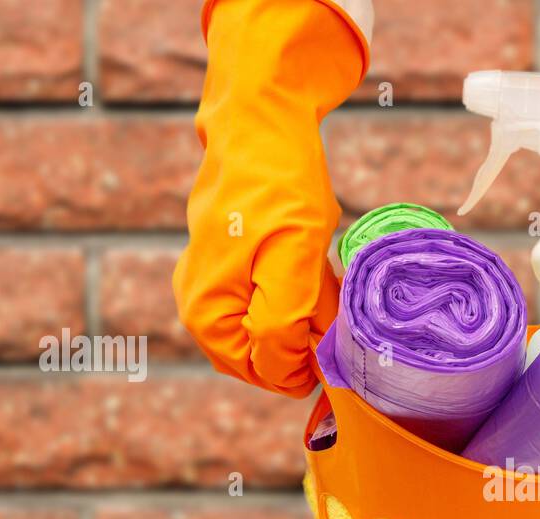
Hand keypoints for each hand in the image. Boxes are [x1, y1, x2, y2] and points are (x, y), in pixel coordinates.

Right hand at [173, 0, 370, 397]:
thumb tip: (285, 375)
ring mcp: (212, 289)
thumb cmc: (279, 186)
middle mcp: (200, 309)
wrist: (262, 122)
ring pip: (276, 333)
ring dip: (308, 319)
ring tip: (320, 277)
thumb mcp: (294, 258)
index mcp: (207, 314)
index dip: (311, 363)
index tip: (340, 334)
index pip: (270, 374)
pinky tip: (311, 266)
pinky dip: (300, 297)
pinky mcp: (230, 271)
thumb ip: (284, 325)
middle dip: (308, 340)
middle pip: (270, 358)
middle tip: (332, 301)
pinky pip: (273, 306)